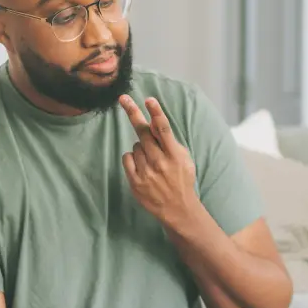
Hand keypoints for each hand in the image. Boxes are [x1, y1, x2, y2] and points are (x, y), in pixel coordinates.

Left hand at [120, 96, 198, 228]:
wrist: (177, 208)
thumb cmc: (181, 179)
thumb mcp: (183, 159)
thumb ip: (170, 142)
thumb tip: (156, 122)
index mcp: (174, 155)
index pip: (164, 129)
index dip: (156, 113)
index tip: (149, 100)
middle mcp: (160, 162)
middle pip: (143, 132)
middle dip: (133, 113)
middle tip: (124, 99)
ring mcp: (146, 172)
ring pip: (135, 146)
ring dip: (141, 148)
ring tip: (151, 161)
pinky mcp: (136, 181)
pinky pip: (126, 158)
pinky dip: (131, 158)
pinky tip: (141, 166)